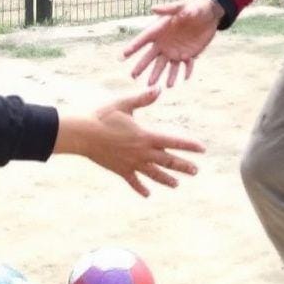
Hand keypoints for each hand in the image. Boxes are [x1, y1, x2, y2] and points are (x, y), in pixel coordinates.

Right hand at [53, 87, 203, 196]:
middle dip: (183, 166)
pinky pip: (133, 181)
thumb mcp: (123, 104)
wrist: (82, 134)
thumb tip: (159, 89)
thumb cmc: (102, 116)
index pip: (173, 141)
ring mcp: (131, 163)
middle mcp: (141, 152)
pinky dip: (141, 188)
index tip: (202, 149)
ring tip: (177, 184)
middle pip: (167, 161)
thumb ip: (143, 98)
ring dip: (166, 179)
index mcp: (145, 135)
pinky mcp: (120, 169)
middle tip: (196, 171)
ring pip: (153, 174)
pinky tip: (147, 194)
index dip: (189, 145)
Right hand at [121, 0, 222, 86]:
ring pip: (164, 65)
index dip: (133, 47)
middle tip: (133, 76)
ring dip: (159, 75)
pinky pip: (184, 66)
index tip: (121, 56)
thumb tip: (153, 8)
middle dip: (142, 66)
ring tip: (153, 86)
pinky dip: (184, 72)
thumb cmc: (194, 7)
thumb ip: (169, 9)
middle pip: (150, 56)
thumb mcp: (182, 6)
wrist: (210, 14)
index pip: (143, 39)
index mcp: (160, 29)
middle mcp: (164, 42)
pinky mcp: (187, 54)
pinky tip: (182, 80)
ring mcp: (174, 50)